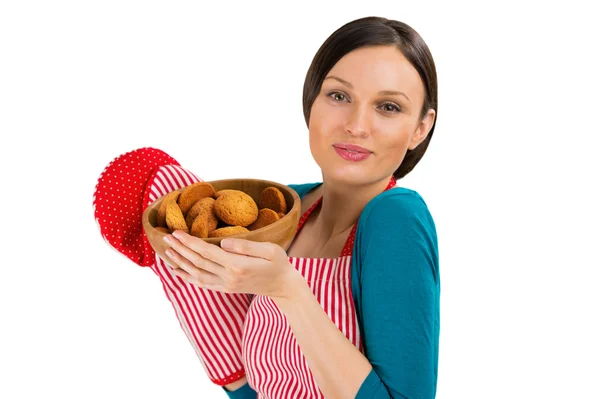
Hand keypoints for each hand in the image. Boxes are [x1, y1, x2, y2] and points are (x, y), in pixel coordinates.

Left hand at [161, 230, 301, 298]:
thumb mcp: (270, 250)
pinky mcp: (225, 289)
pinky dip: (187, 277)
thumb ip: (246, 246)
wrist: (284, 287)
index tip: (177, 232)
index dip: (190, 242)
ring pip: (196, 274)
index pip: (207, 252)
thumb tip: (223, 242)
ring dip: (180, 262)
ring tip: (168, 251)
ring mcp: (225, 285)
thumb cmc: (279, 264)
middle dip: (180, 249)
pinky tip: (177, 270)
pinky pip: (202, 283)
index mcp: (237, 266)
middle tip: (166, 237)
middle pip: (198, 262)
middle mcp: (228, 277)